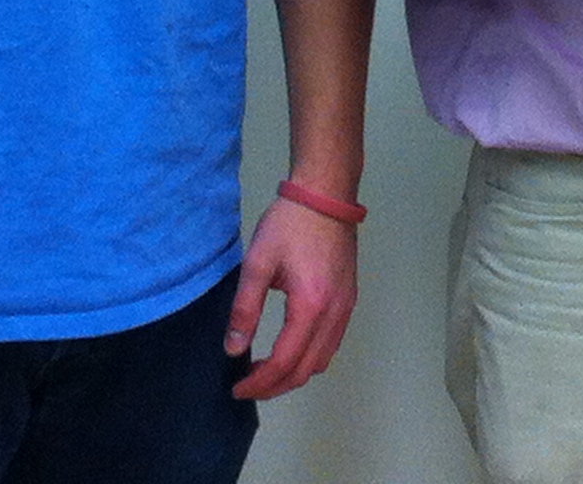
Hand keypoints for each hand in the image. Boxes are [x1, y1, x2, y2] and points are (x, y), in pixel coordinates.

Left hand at [227, 195, 359, 399]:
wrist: (326, 195)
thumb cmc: (289, 225)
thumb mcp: (257, 263)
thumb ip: (244, 309)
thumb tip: (233, 350)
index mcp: (310, 306)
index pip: (284, 362)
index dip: (259, 382)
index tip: (237, 388)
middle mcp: (334, 314)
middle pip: (306, 369)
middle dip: (276, 386)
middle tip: (248, 387)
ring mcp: (346, 307)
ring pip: (323, 360)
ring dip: (294, 374)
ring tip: (266, 371)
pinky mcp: (349, 299)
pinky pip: (332, 343)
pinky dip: (310, 357)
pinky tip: (290, 349)